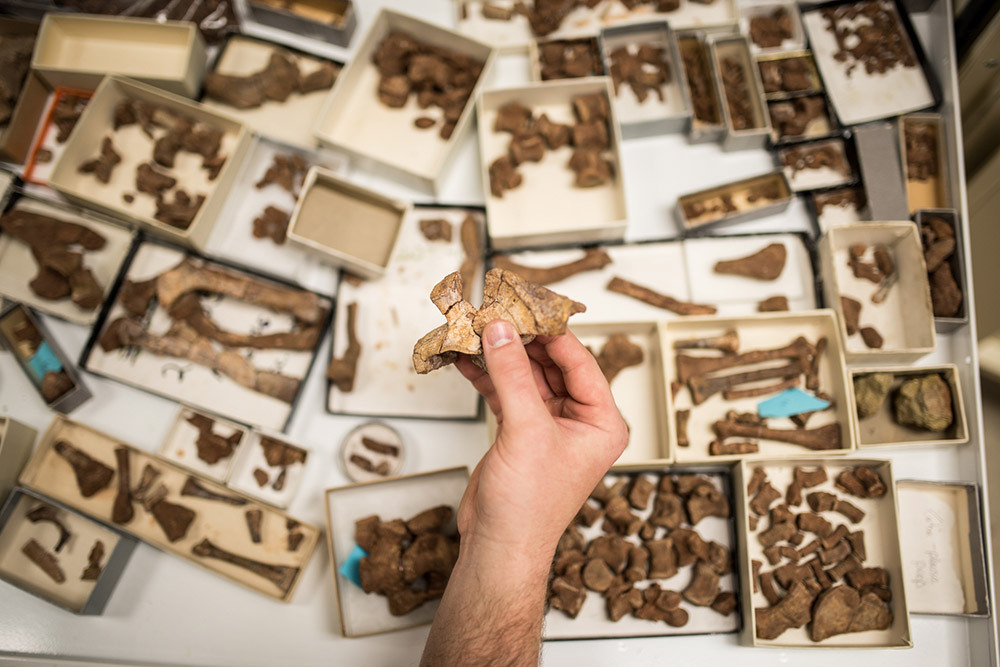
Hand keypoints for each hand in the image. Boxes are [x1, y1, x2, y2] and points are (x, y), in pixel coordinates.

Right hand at [455, 319, 628, 560]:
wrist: (499, 546)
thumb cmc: (530, 506)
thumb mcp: (526, 430)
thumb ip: (513, 375)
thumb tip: (502, 331)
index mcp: (602, 421)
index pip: (579, 362)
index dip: (552, 331)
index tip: (527, 304)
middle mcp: (580, 420)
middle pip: (551, 364)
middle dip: (521, 339)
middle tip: (496, 312)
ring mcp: (548, 425)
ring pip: (525, 375)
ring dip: (500, 354)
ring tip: (476, 329)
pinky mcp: (520, 431)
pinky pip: (506, 391)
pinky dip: (487, 374)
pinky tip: (467, 358)